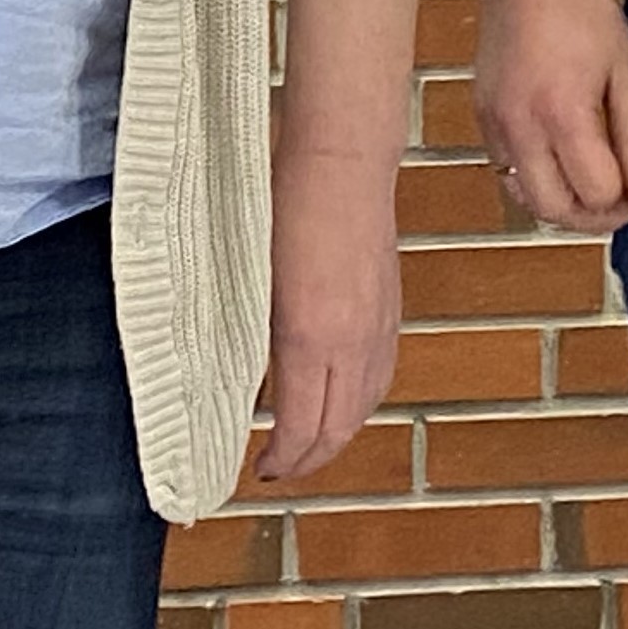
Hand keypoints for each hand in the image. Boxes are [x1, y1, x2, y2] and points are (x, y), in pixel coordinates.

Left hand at [259, 146, 399, 482]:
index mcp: (310, 337)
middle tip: (279, 468)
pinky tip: (345, 395)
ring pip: (366, 404)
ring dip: (339, 434)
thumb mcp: (250, 275)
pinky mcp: (390, 305)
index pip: (302, 428)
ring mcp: (378, 323)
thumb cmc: (284, 202)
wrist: (341, 156)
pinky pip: (381, 373)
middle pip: (340, 428)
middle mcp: (352, 340)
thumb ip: (249, 333)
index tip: (259, 471)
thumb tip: (237, 376)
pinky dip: (362, 399)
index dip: (282, 461)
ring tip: (309, 442)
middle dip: (310, 459)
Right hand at [476, 0, 627, 234]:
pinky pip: (506, 171)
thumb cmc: (583, 11)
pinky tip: (561, 160)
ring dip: (561, 204)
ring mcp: (495, 123)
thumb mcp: (626, 70)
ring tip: (591, 184)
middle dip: (593, 218)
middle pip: (554, 210)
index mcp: (563, 112)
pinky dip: (535, 181)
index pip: (595, 193)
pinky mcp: (482, 116)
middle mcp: (521, 125)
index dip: (625, 201)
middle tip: (619, 202)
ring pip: (524, 199)